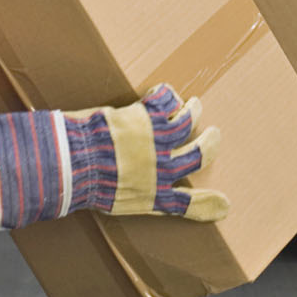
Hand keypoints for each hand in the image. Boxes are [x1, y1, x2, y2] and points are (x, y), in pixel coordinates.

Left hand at [0, 84, 227, 229]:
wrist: (71, 163)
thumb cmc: (81, 184)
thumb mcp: (109, 201)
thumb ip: (128, 196)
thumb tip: (127, 194)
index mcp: (151, 197)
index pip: (188, 206)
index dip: (209, 205)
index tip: (226, 205)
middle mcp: (161, 171)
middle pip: (199, 156)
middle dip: (210, 144)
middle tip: (214, 136)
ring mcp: (157, 143)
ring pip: (189, 123)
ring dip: (194, 111)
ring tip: (195, 104)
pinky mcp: (148, 118)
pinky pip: (168, 101)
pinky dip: (168, 94)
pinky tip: (164, 91)